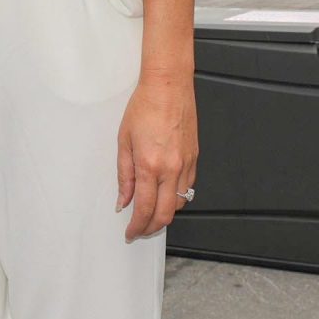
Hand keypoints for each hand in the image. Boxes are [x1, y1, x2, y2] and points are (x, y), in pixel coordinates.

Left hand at [116, 72, 197, 240]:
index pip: (145, 209)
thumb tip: (123, 201)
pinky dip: (176, 197)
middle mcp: (171, 169)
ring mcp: (186, 165)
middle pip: (165, 215)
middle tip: (139, 230)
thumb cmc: (144, 106)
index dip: (136, 226)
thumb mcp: (124, 141)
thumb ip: (124, 175)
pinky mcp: (194, 158)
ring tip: (151, 211)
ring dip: (165, 214)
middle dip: (151, 228)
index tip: (130, 232)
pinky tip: (165, 192)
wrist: (168, 86)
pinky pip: (187, 188)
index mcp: (150, 165)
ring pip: (179, 204)